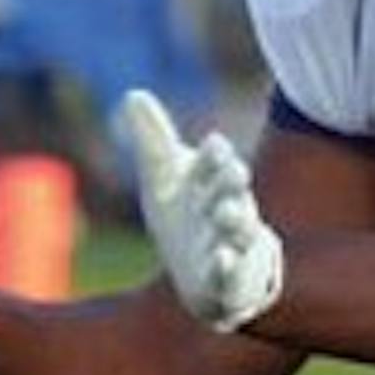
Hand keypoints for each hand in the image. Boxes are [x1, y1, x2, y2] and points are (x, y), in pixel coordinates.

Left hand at [118, 88, 282, 331]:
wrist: (199, 273)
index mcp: (213, 181)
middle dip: (233, 182)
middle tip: (235, 172)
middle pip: (234, 191)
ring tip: (227, 215)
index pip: (217, 160)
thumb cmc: (187, 217)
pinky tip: (222, 259)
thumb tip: (134, 94)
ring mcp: (232, 244)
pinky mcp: (229, 281)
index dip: (216, 154)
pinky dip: (228, 267)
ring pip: (241, 230)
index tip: (212, 145)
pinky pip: (231, 274)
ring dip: (237, 222)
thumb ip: (154, 142)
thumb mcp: (164, 179)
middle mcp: (228, 209)